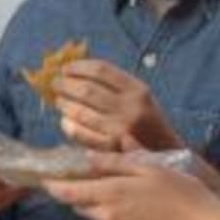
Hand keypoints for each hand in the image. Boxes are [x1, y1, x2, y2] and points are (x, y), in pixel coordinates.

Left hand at [43, 153, 219, 219]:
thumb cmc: (182, 192)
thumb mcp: (151, 167)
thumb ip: (118, 162)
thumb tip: (91, 156)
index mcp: (111, 194)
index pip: (68, 192)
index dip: (55, 186)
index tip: (48, 179)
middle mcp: (107, 218)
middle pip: (80, 205)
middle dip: (84, 193)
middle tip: (101, 181)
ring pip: (96, 219)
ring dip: (101, 208)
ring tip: (127, 197)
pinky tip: (137, 214)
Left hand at [53, 59, 181, 152]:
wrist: (164, 152)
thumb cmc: (147, 120)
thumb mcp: (139, 96)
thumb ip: (114, 84)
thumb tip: (75, 72)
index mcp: (137, 90)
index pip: (101, 70)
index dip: (78, 67)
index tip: (66, 68)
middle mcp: (129, 107)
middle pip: (87, 90)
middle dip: (65, 85)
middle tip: (55, 83)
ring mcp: (119, 129)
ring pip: (80, 112)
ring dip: (64, 104)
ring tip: (59, 101)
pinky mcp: (110, 148)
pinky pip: (80, 133)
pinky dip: (68, 125)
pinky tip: (65, 121)